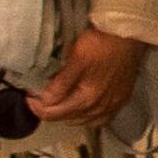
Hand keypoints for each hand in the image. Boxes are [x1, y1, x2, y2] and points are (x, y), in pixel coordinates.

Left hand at [22, 24, 150, 130]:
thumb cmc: (100, 44)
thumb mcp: (75, 60)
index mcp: (86, 99)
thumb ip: (60, 84)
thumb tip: (44, 101)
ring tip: (59, 102)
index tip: (28, 95)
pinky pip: (101, 119)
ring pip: (83, 121)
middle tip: (40, 97)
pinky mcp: (121, 100)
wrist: (129, 36)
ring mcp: (112, 106)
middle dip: (50, 111)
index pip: (53, 113)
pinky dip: (88, 117)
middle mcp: (99, 108)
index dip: (36, 106)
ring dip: (68, 115)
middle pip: (67, 119)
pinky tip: (84, 109)